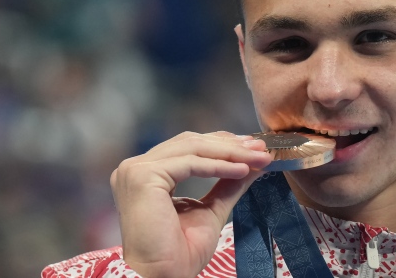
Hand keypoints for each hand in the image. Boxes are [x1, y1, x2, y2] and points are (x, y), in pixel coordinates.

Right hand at [110, 131, 271, 277]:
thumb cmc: (180, 253)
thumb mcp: (211, 209)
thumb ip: (228, 182)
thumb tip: (254, 162)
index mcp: (147, 174)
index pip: (188, 146)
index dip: (222, 143)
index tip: (253, 147)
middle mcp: (135, 168)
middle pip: (190, 142)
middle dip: (229, 144)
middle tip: (260, 149)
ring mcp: (135, 170)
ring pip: (192, 148)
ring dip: (229, 152)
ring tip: (257, 159)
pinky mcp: (142, 176)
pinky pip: (190, 163)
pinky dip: (219, 166)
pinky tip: (241, 170)